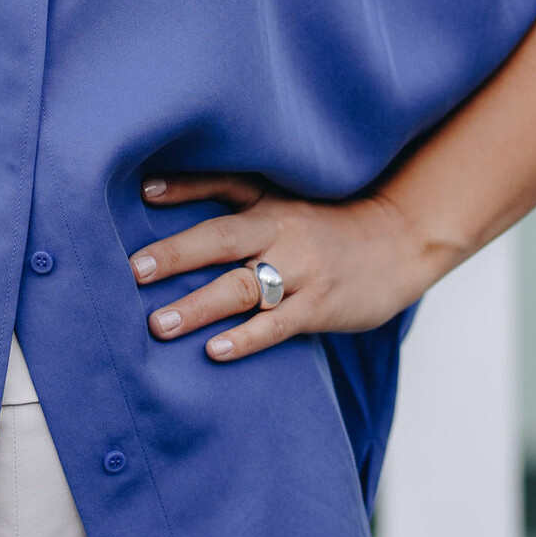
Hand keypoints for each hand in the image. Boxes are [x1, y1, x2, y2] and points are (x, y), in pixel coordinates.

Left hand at [128, 171, 442, 363]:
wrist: (402, 241)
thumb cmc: (333, 226)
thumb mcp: (291, 204)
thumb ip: (245, 208)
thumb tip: (177, 215)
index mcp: (271, 201)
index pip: (221, 184)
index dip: (182, 187)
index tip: (142, 190)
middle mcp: (281, 230)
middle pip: (220, 238)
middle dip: (175, 254)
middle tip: (133, 271)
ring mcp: (301, 270)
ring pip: (242, 287)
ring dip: (197, 306)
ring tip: (158, 324)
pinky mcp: (320, 306)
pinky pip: (277, 324)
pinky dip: (245, 338)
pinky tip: (215, 351)